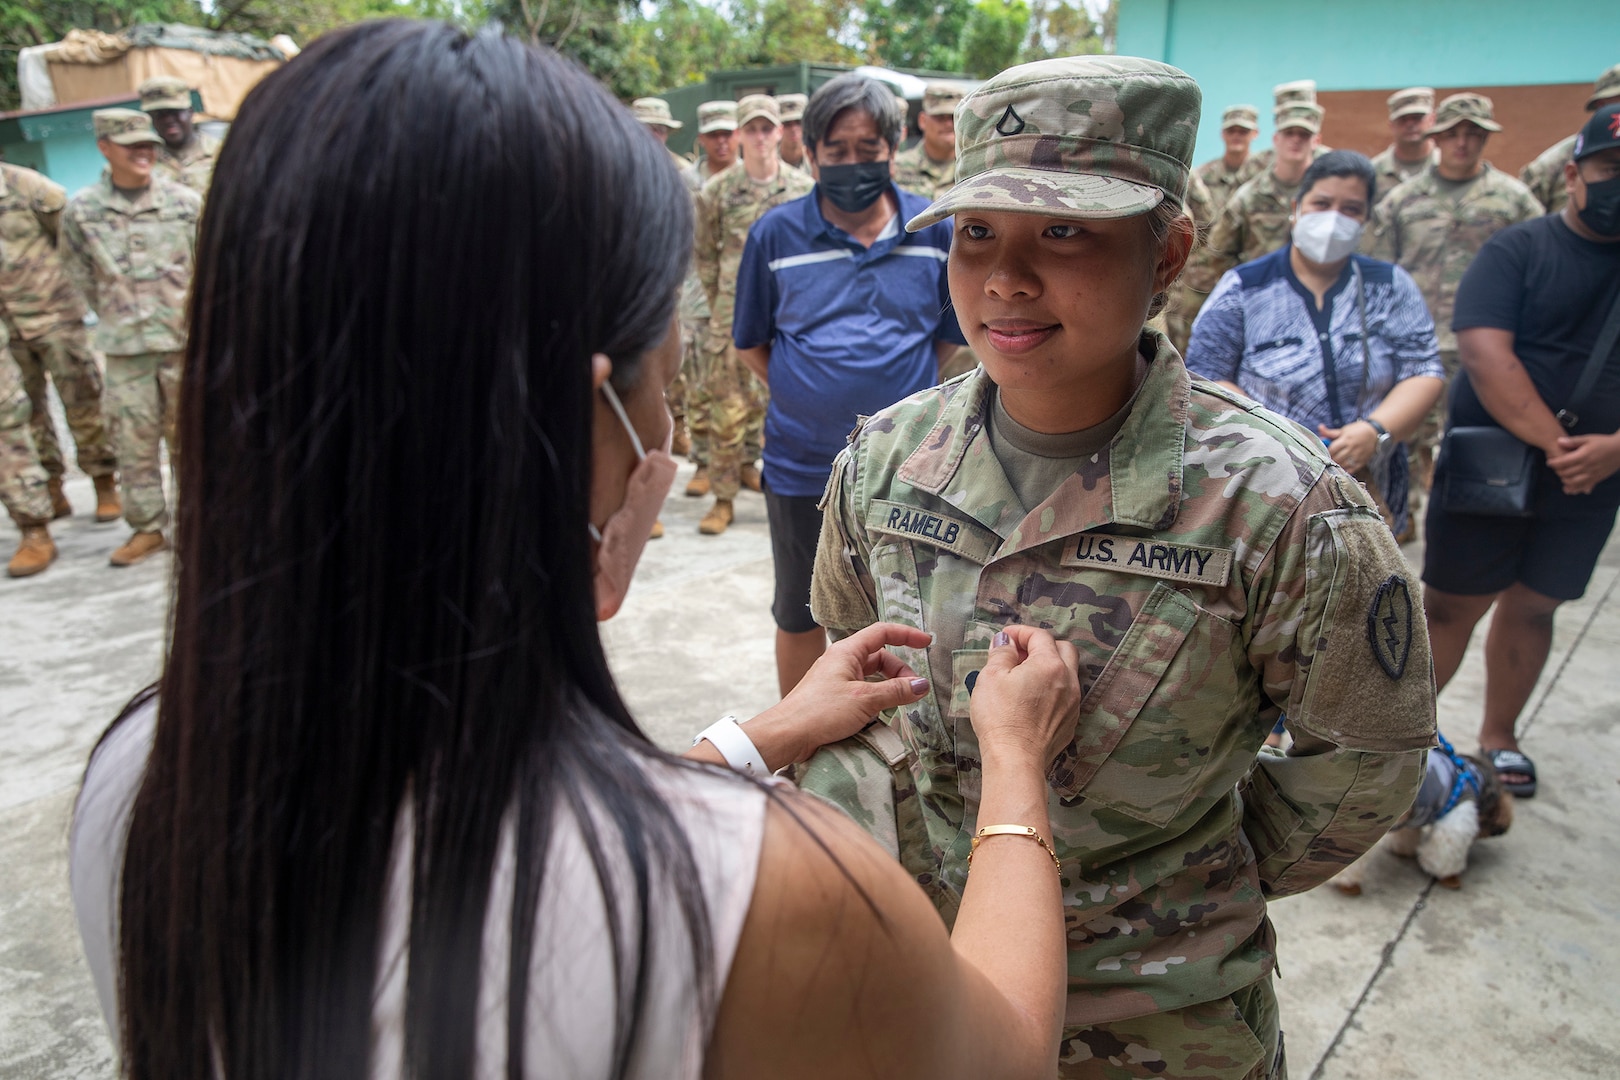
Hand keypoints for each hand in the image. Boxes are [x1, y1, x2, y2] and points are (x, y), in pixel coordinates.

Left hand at [750, 622, 933, 764]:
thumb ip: (895, 691)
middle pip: (881, 658)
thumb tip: (921, 685)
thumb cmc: (820, 711)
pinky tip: (881, 716)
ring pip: (873, 677)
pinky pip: (863, 692)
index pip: (882, 632)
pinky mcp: (834, 698)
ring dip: (889, 688)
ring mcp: (837, 680)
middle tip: (914, 692)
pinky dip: (876, 700)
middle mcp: (842, 661)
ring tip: (900, 705)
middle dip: (900, 672)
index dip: (906, 635)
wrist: (786, 735)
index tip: (927, 642)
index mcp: (847, 651)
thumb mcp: (864, 700)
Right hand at [969, 625, 1080, 770]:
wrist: (1016, 759)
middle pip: (1064, 649)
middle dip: (1042, 645)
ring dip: (1050, 667)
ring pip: (1068, 673)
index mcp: (1049, 664)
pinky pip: (1067, 696)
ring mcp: (1073, 703)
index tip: (1005, 638)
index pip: (1040, 636)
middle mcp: (1068, 680)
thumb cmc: (1000, 716)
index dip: (1021, 632)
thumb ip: (1001, 653)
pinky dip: (1053, 688)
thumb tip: (1006, 641)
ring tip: (1025, 676)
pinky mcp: (1071, 722)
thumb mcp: (990, 677)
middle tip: (1019, 654)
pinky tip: (1033, 699)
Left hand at [1319, 420, 1377, 472]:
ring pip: (1343, 465)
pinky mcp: (1362, 462)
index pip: (1332, 449)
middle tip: (1325, 460)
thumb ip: (1331, 432)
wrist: (1375, 433)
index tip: (1322, 453)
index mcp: (1346, 439)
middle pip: (1337, 458)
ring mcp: (1358, 456)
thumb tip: (1320, 428)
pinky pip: (1351, 470)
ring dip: (1336, 465)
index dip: (1326, 452)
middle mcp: (1352, 448)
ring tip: (1331, 464)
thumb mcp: (1344, 430)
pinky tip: (1340, 468)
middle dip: (1330, 459)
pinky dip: (1344, 470)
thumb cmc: (1356, 431)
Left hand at [1546, 432, 1619, 494]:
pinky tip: (1568, 488)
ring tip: (1562, 476)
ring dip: (1564, 480)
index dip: (1554, 463)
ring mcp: (1592, 474)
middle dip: (1558, 471)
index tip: (1549, 462)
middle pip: (1566, 473)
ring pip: (1573, 482)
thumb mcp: (1588, 438)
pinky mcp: (1597, 479)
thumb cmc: (1603, 442)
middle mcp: (1587, 466)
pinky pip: (1583, 486)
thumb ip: (1573, 441)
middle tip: (1555, 468)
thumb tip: (1558, 441)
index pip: (1563, 462)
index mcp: (1583, 455)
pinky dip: (1574, 489)